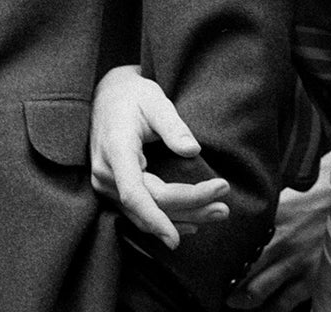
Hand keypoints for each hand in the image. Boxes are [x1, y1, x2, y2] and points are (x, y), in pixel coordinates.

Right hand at [90, 65, 231, 249]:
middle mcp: (106, 174)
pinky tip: (190, 224)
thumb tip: (193, 150)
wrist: (106, 94)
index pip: (135, 194)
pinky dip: (164, 219)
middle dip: (189, 209)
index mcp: (116, 151)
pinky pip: (138, 211)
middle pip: (150, 204)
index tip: (179, 236)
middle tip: (224, 208)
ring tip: (217, 213)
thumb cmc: (132, 96)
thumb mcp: (155, 101)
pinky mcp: (113, 188)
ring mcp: (106, 184)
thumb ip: (173, 126)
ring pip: (145, 213)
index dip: (157, 218)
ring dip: (182, 218)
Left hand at [228, 168, 330, 308]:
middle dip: (227, 287)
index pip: (238, 246)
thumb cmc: (324, 191)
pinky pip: (285, 304)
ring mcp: (297, 263)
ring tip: (235, 302)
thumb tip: (246, 208)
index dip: (221, 260)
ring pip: (258, 294)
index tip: (210, 267)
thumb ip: (270, 208)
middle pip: (242, 274)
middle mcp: (281, 243)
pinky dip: (272, 309)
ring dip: (243, 302)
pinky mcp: (314, 277)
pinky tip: (265, 309)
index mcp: (273, 219)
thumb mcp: (291, 193)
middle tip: (217, 292)